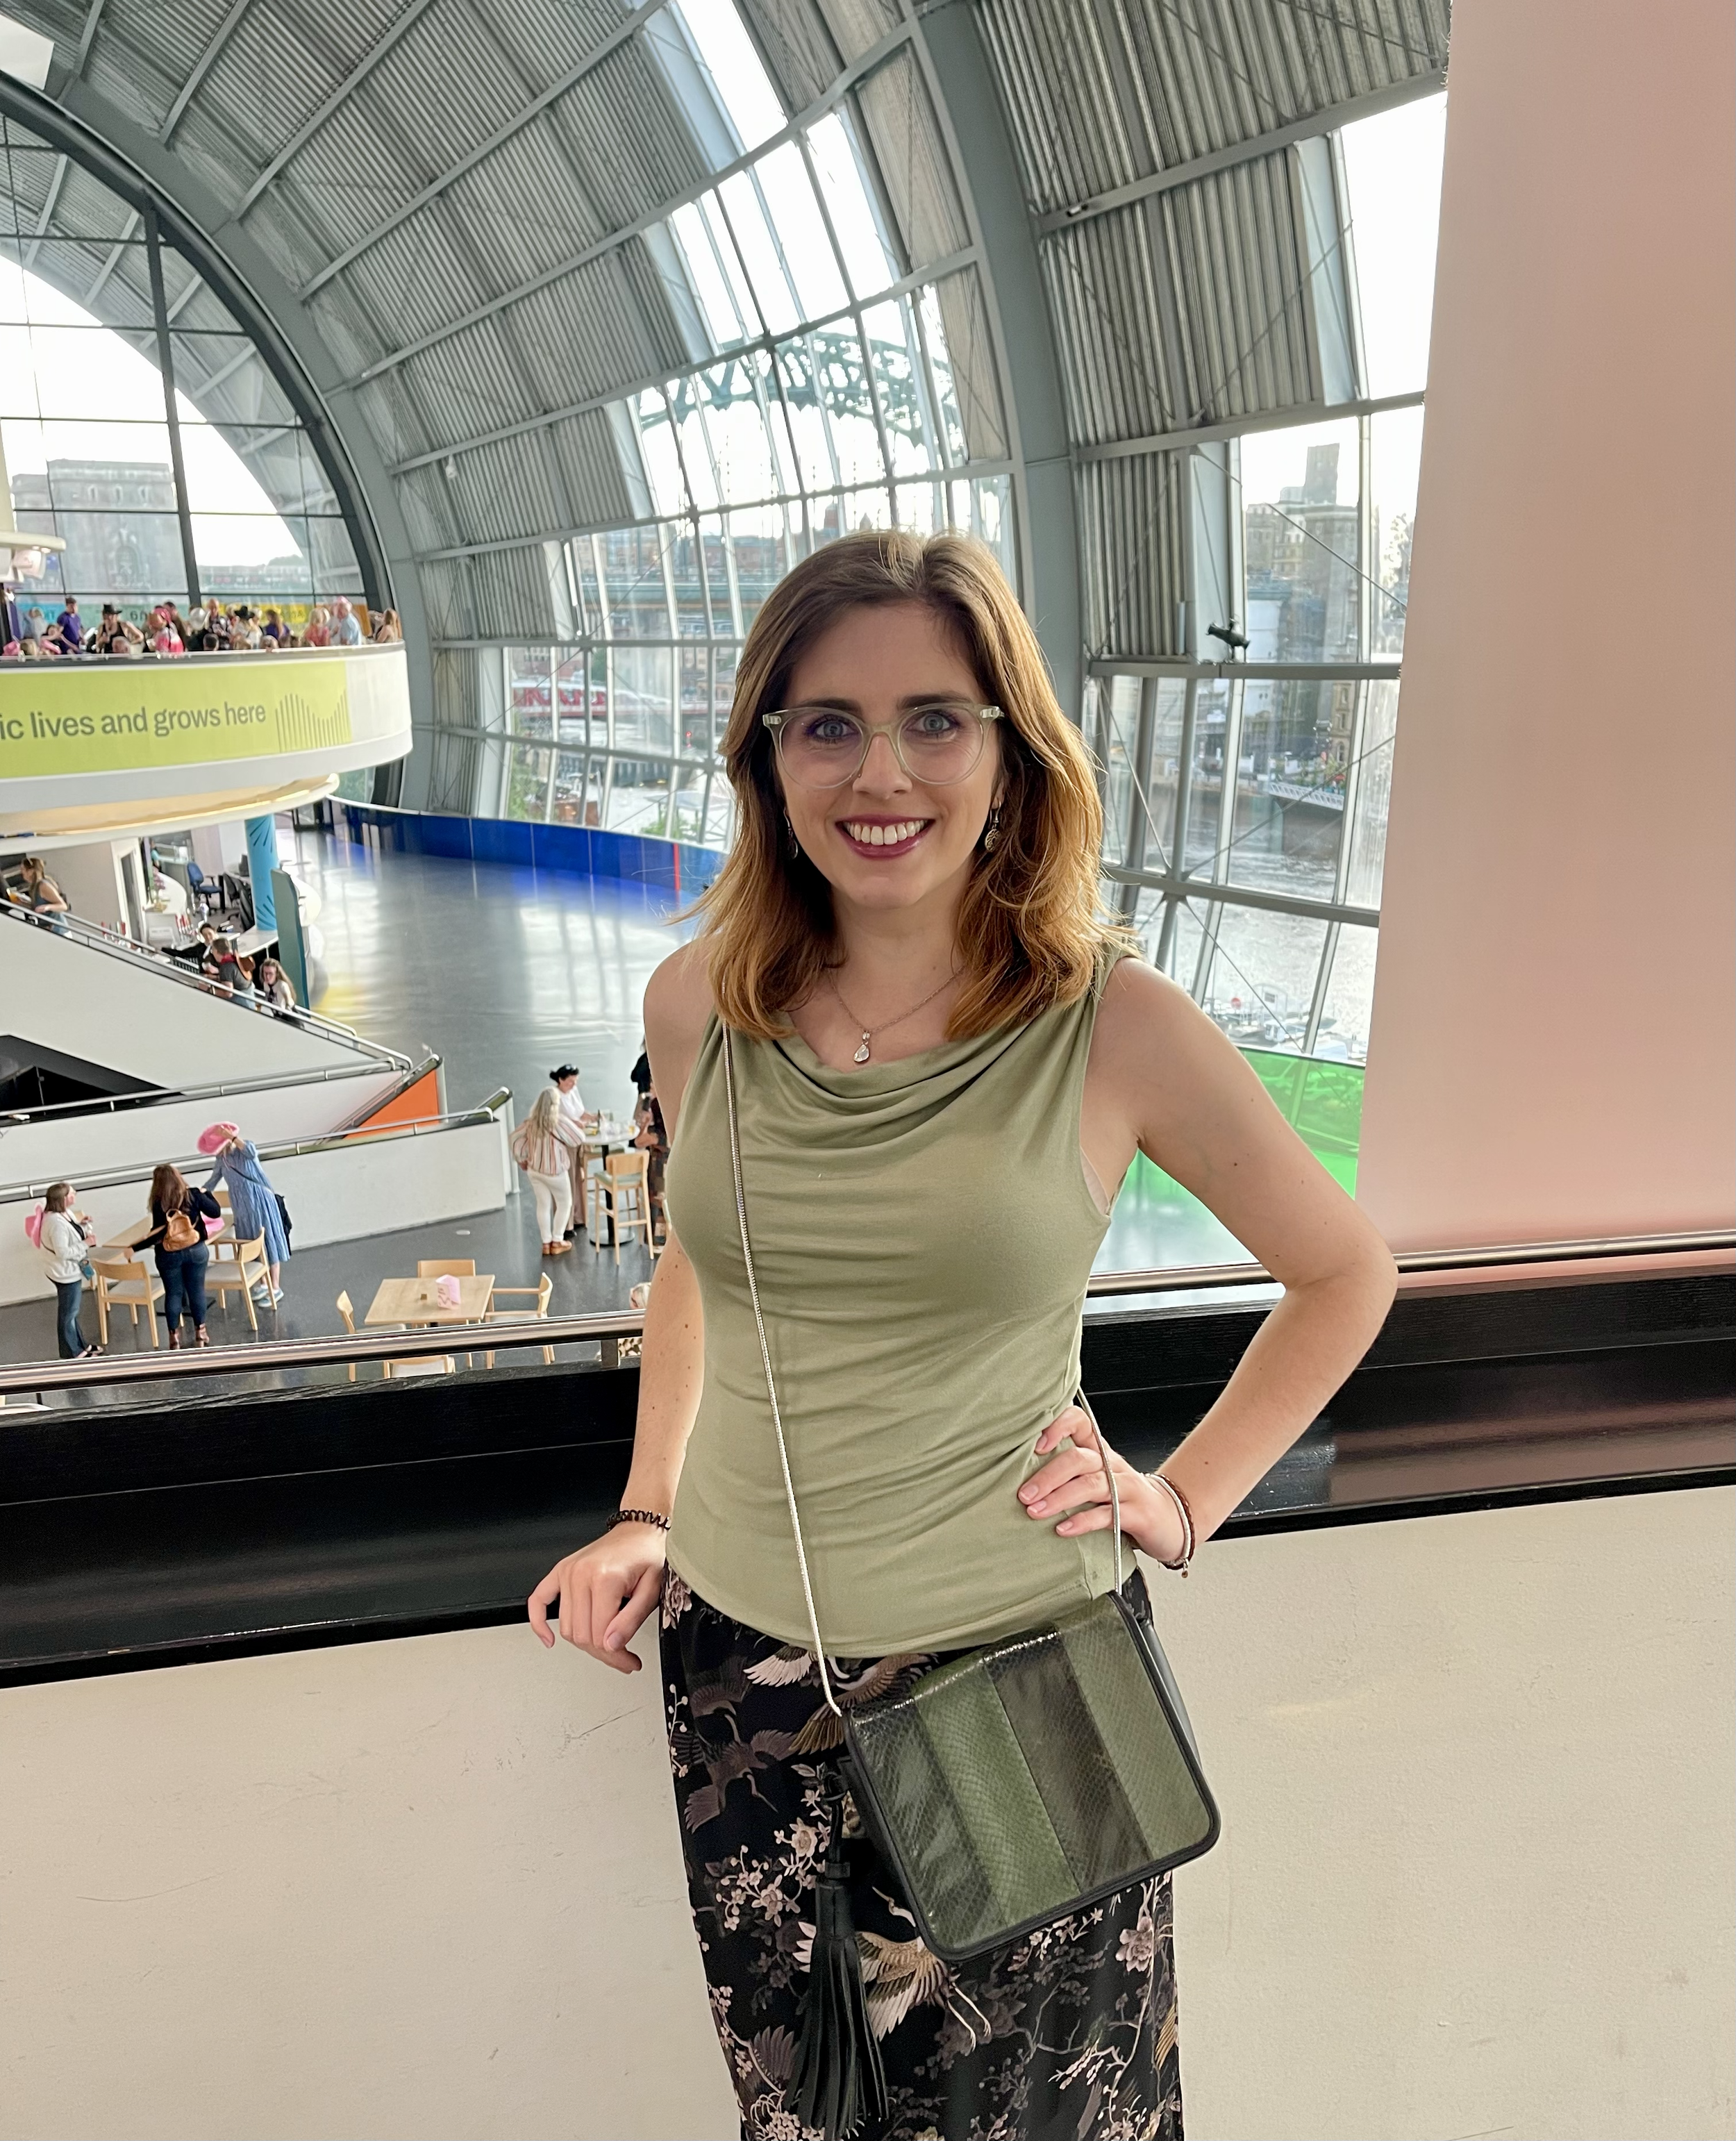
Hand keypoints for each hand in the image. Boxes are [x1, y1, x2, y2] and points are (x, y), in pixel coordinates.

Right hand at [527, 1523, 665, 1672]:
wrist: (639, 1531)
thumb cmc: (648, 1556)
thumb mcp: (652, 1590)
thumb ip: (631, 1621)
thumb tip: (611, 1646)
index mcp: (604, 1578)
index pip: (600, 1637)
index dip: (615, 1656)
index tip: (629, 1662)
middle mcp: (580, 1575)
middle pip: (581, 1636)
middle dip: (603, 1653)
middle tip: (622, 1658)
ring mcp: (567, 1572)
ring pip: (566, 1627)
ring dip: (583, 1643)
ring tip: (606, 1645)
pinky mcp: (559, 1571)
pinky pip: (538, 1601)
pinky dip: (539, 1623)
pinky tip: (548, 1639)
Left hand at [1017, 1405, 1186, 1565]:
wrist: (1168, 1520)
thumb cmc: (1121, 1498)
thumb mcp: (1095, 1478)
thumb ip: (1065, 1471)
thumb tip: (1014, 1472)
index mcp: (1099, 1451)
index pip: (1079, 1422)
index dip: (1057, 1426)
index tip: (1033, 1445)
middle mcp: (1112, 1464)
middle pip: (1079, 1458)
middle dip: (1048, 1475)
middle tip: (1023, 1494)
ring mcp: (1126, 1487)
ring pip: (1091, 1484)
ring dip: (1060, 1497)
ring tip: (1036, 1511)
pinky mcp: (1136, 1513)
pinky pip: (1107, 1515)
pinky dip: (1083, 1522)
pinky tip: (1063, 1529)